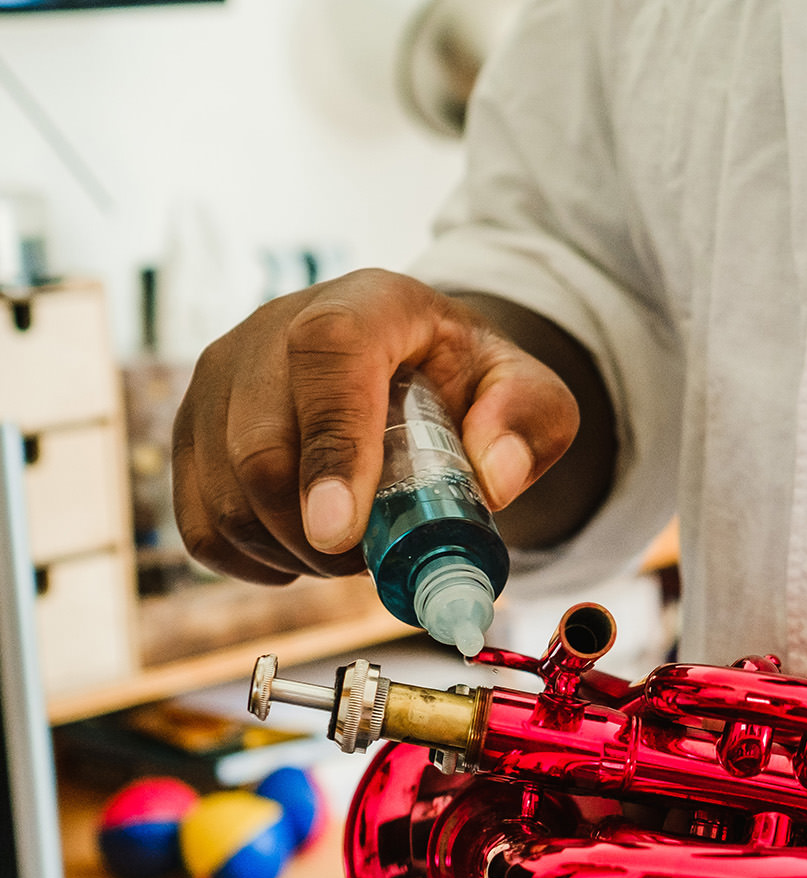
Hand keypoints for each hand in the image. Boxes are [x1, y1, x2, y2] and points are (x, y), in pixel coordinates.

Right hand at [172, 269, 578, 583]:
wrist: (413, 367)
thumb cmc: (470, 383)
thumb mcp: (528, 391)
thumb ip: (529, 422)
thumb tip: (493, 477)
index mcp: (368, 305)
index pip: (330, 356)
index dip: (331, 448)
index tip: (342, 531)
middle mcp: (274, 328)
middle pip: (259, 444)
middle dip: (317, 532)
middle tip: (374, 560)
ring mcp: (221, 377)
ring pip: (224, 492)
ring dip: (289, 551)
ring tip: (349, 551)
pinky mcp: (193, 428)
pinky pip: (199, 521)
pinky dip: (253, 559)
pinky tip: (303, 553)